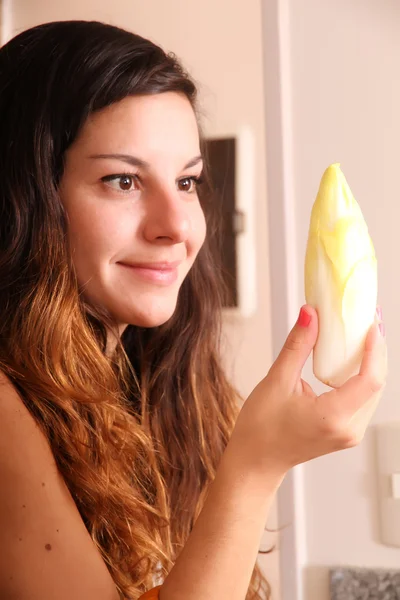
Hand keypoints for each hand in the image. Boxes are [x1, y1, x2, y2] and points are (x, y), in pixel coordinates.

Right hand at [229, 305, 386, 475]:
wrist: (256, 460)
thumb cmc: (261, 429)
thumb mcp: (276, 381)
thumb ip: (297, 345)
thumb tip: (310, 314)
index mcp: (333, 417)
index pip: (370, 380)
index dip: (375, 350)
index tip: (370, 326)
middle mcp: (348, 429)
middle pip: (377, 384)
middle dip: (375, 351)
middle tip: (367, 321)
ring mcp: (350, 433)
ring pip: (372, 392)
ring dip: (370, 363)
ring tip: (360, 336)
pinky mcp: (346, 431)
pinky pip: (363, 400)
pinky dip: (361, 377)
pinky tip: (352, 359)